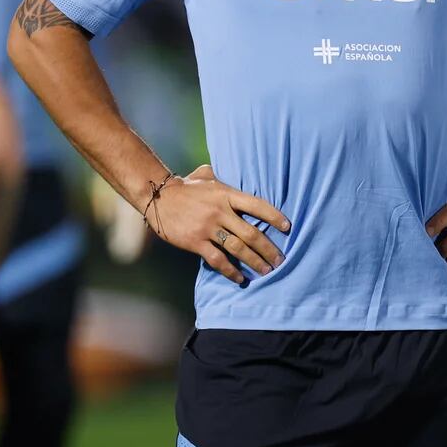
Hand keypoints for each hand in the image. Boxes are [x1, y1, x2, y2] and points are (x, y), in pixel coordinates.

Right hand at [146, 164, 289, 283]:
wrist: (158, 197)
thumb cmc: (186, 186)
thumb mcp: (207, 176)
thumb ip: (224, 176)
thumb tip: (238, 168)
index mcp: (226, 194)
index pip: (257, 205)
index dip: (274, 216)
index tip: (288, 227)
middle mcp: (220, 211)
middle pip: (251, 233)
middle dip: (268, 248)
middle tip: (280, 260)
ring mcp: (208, 228)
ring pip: (237, 248)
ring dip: (254, 261)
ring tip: (266, 270)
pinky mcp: (195, 242)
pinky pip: (217, 259)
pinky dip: (231, 271)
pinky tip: (241, 279)